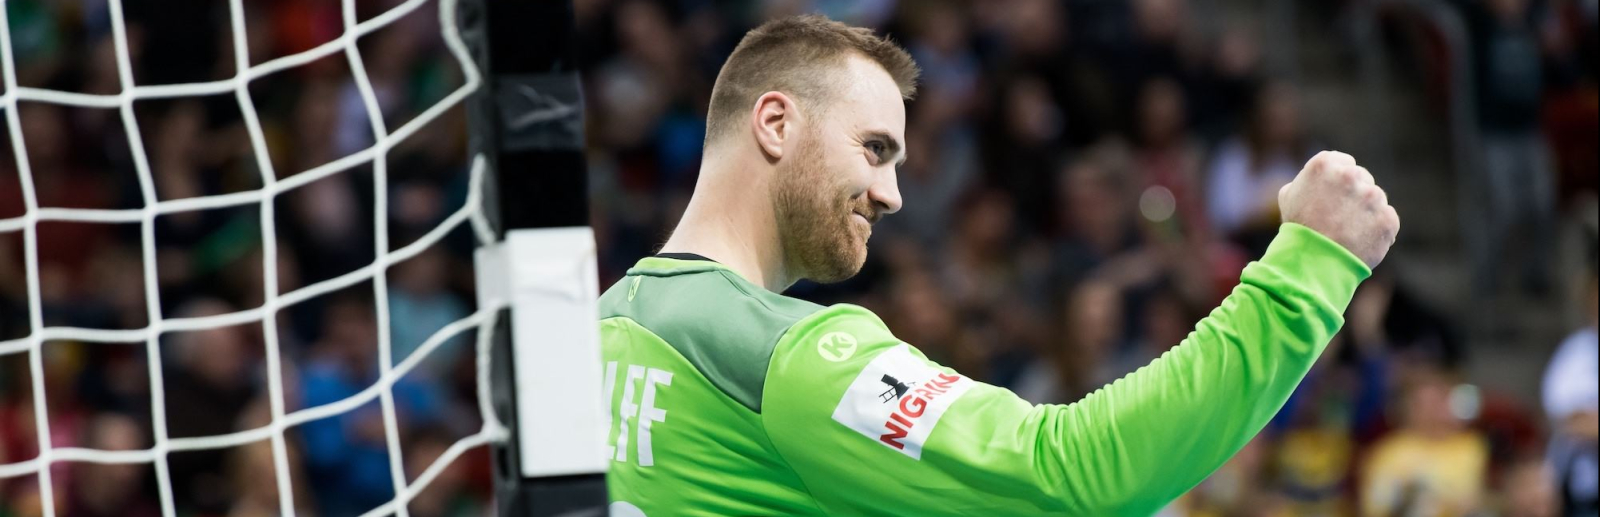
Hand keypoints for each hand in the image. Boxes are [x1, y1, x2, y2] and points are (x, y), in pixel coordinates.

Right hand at [1279, 151, 1399, 267]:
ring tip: (1348, 231)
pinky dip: (1377, 228)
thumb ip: (1308, 179)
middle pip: (1362, 178)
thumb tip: (1319, 179)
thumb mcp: (1289, 195)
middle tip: (1339, 216)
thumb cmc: (1298, 228)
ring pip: (1375, 198)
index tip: (1333, 194)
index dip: (1338, 179)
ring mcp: (1372, 197)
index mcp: (1325, 165)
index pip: (1343, 161)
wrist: (1312, 263)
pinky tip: (1360, 239)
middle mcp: (1350, 175)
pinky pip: (1386, 219)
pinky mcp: (1387, 218)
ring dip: (1366, 210)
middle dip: (1354, 193)